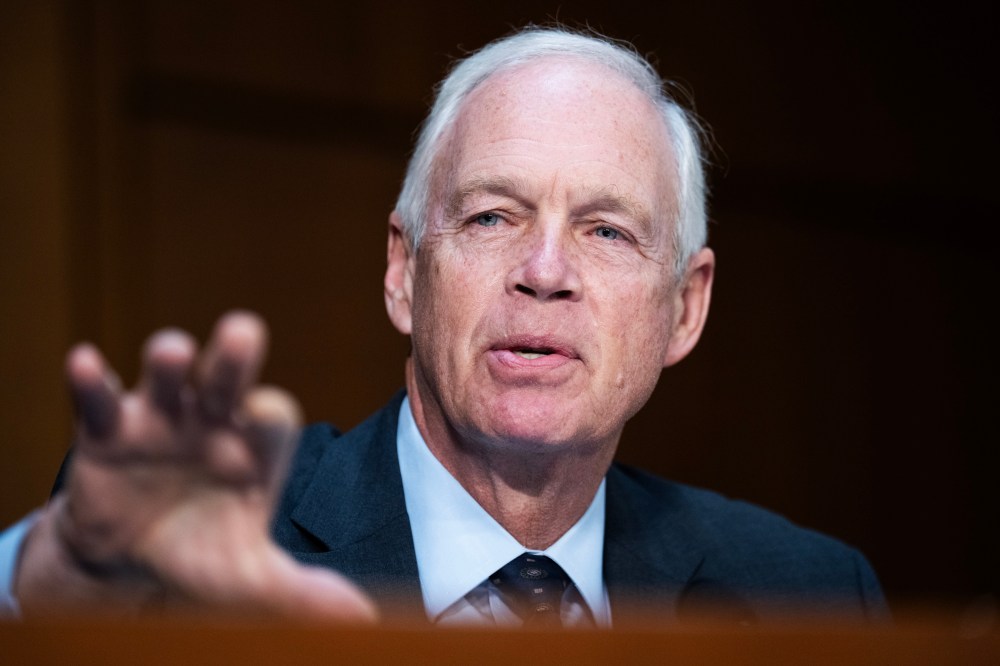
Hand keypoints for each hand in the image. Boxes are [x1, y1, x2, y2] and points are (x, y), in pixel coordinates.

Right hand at [14, 311, 376, 620]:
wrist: (133, 556)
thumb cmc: (203, 549)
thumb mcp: (246, 575)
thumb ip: (297, 589)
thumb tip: (360, 618)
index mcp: (255, 447)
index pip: (271, 420)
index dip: (269, 417)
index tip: (267, 414)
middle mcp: (213, 420)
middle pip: (227, 379)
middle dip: (233, 358)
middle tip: (242, 332)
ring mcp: (161, 419)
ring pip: (167, 377)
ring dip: (167, 360)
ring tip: (171, 351)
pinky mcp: (108, 429)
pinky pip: (100, 400)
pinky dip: (93, 381)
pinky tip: (86, 362)